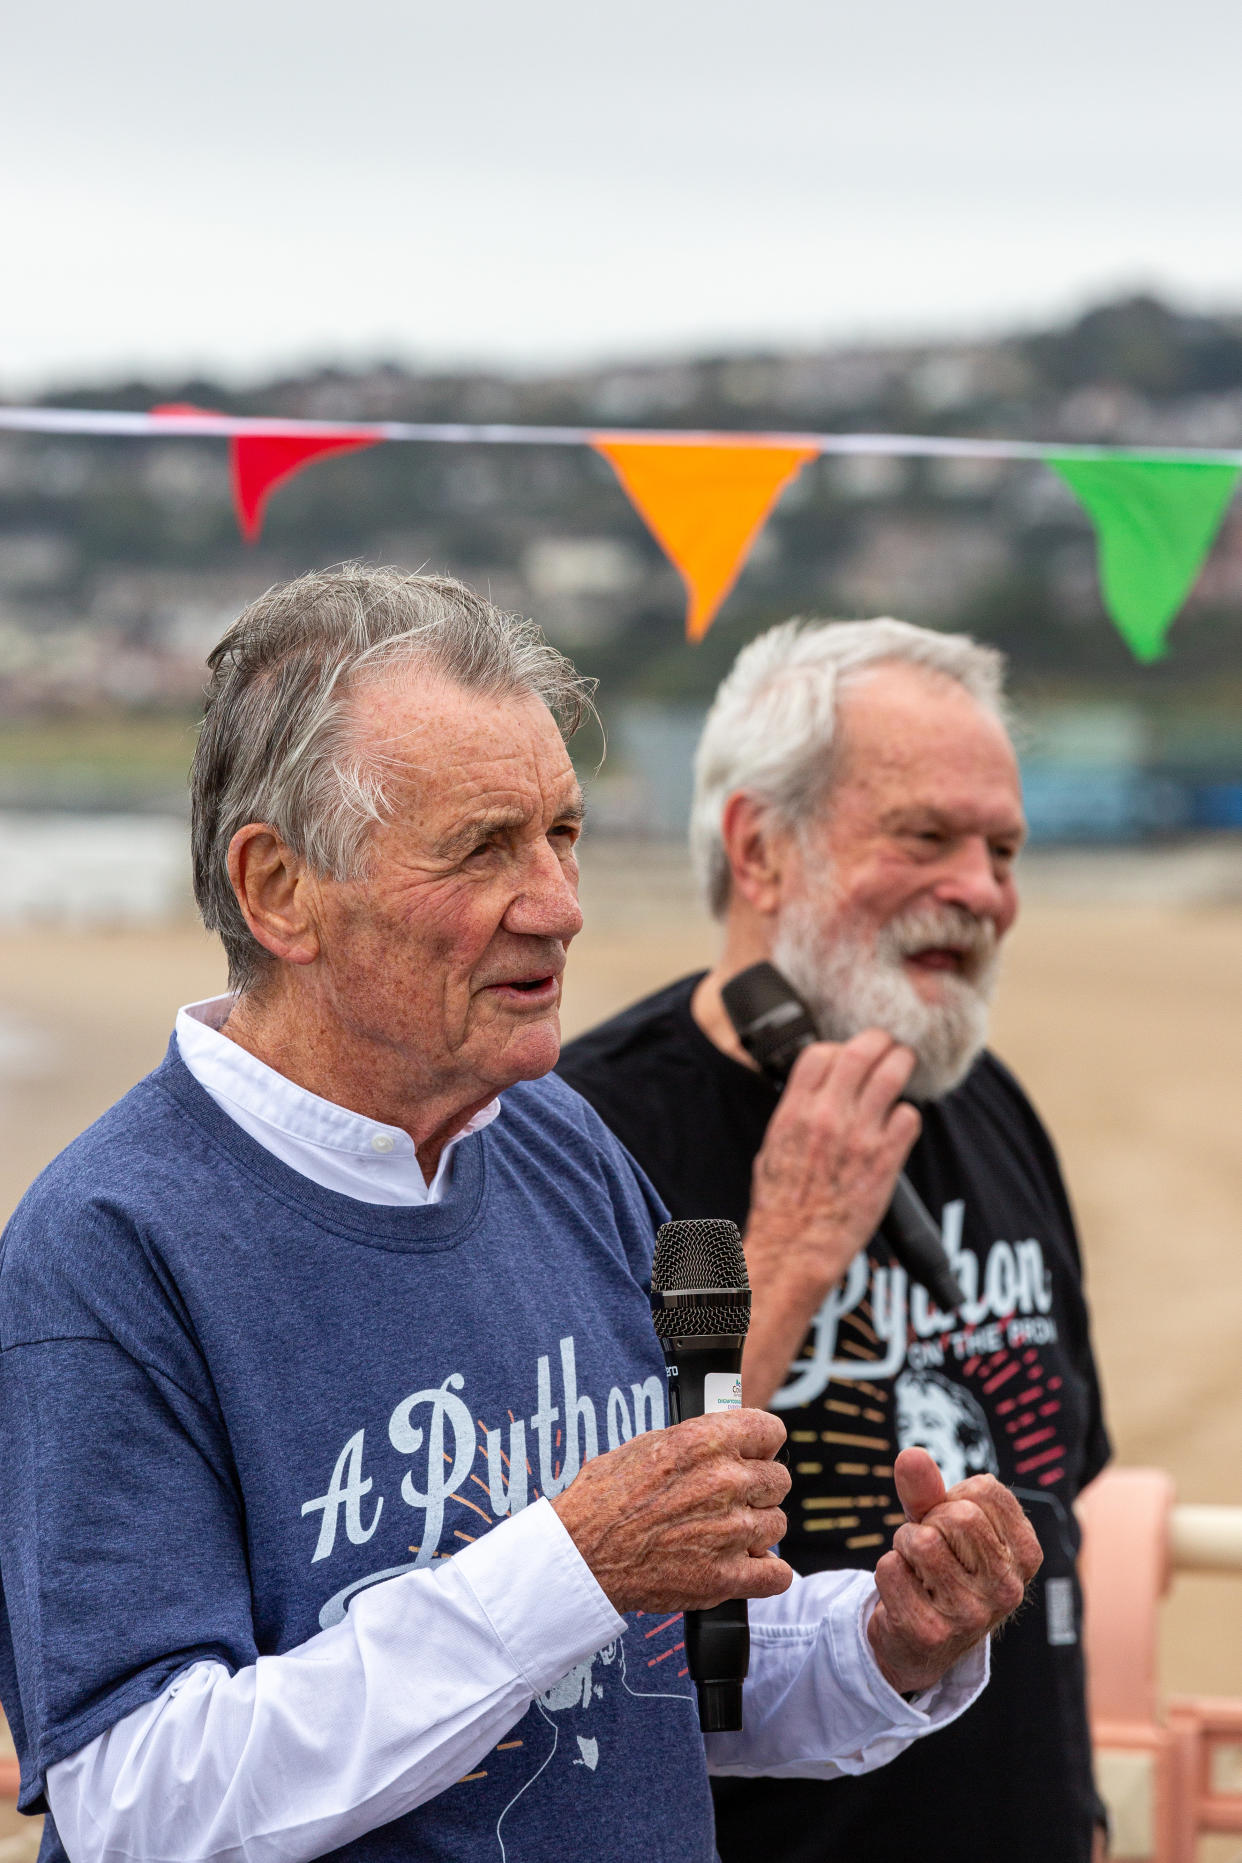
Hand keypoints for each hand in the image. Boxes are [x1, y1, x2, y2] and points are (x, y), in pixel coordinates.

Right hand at [551, 1409, 792, 1613]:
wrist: (582, 1556)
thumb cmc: (605, 1499)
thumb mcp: (646, 1445)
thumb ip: (696, 1442)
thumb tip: (725, 1439)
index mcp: (705, 1441)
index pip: (771, 1431)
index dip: (762, 1445)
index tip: (754, 1454)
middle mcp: (725, 1482)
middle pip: (778, 1480)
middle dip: (758, 1488)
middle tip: (731, 1499)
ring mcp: (730, 1532)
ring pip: (778, 1524)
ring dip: (758, 1529)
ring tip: (726, 1533)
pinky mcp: (726, 1577)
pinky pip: (777, 1574)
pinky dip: (765, 1572)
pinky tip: (745, 1566)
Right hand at [742, 1031, 920, 1407]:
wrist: (796, 1247)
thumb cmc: (781, 1205)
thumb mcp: (773, 1147)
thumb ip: (796, 1114)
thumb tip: (813, 1095)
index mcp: (794, 1111)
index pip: (820, 1053)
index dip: (838, 1049)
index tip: (848, 1056)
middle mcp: (827, 1116)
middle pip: (860, 1053)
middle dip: (879, 1042)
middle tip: (889, 1045)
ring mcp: (859, 1135)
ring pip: (892, 1075)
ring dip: (902, 1064)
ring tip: (905, 1063)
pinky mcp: (886, 1158)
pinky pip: (909, 1116)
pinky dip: (909, 1115)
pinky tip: (901, 1124)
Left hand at [867, 1448, 1042, 1695]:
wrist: (921, 1641)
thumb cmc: (941, 1565)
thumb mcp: (941, 1522)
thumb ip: (927, 1487)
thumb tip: (910, 1455)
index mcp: (1026, 1555)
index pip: (986, 1489)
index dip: (955, 1498)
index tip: (954, 1527)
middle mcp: (1008, 1589)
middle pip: (957, 1515)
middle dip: (929, 1522)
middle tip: (932, 1551)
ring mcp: (971, 1615)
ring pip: (921, 1541)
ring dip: (904, 1545)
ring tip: (917, 1570)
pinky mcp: (930, 1633)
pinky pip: (889, 1568)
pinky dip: (887, 1573)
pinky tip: (906, 1596)